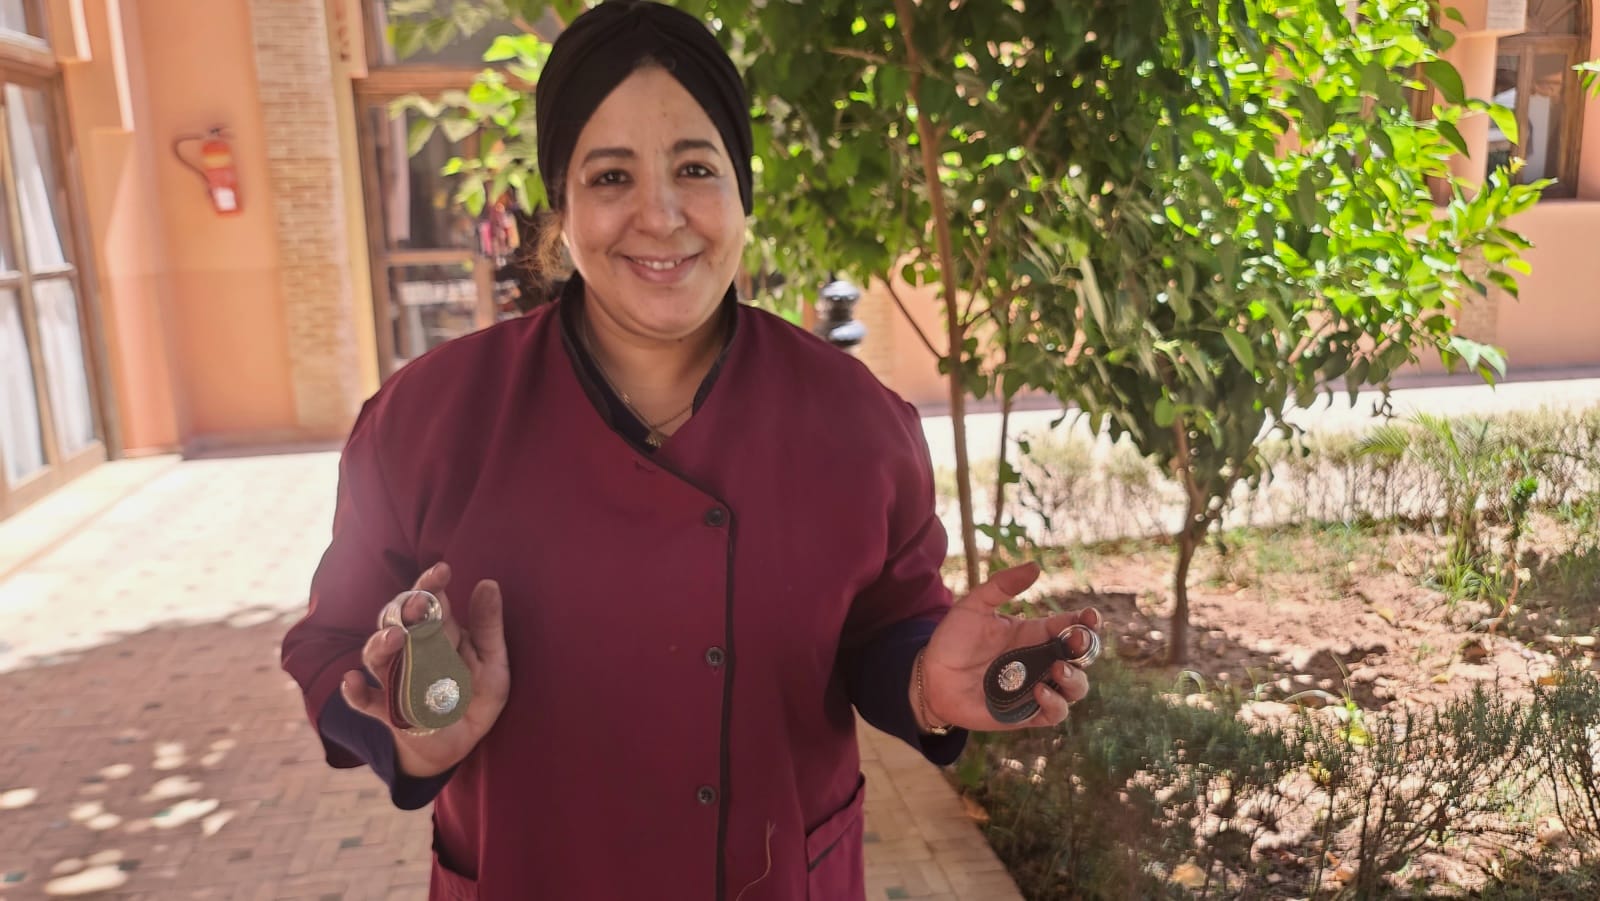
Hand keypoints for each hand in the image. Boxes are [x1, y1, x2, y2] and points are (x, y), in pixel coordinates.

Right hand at [339, 563, 509, 777]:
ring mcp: (396, 679)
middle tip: (420, 602)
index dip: (431, 584)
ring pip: (377, 655)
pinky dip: (354, 692)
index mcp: (437, 632)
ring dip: (381, 644)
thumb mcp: (492, 660)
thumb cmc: (477, 695)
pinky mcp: (387, 711)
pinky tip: (351, 681)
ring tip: (395, 637)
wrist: (463, 741)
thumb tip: (488, 583)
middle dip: (406, 610)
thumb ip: (488, 625)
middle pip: (397, 621)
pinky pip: (364, 701)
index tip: (442, 570)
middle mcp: (411, 650)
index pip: (430, 602)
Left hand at [919, 562, 1100, 730]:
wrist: (931, 677)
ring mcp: (1037, 687)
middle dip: (1088, 648)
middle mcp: (1041, 661)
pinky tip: (1040, 690)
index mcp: (1034, 634)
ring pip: (1077, 687)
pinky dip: (1056, 703)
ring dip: (1076, 678)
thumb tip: (1036, 566)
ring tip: (1059, 668)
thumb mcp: (974, 606)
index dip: (1086, 621)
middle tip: (1078, 640)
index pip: (1071, 626)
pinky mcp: (1027, 713)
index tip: (1089, 616)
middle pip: (1082, 657)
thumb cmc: (953, 640)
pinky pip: (1056, 713)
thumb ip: (1001, 586)